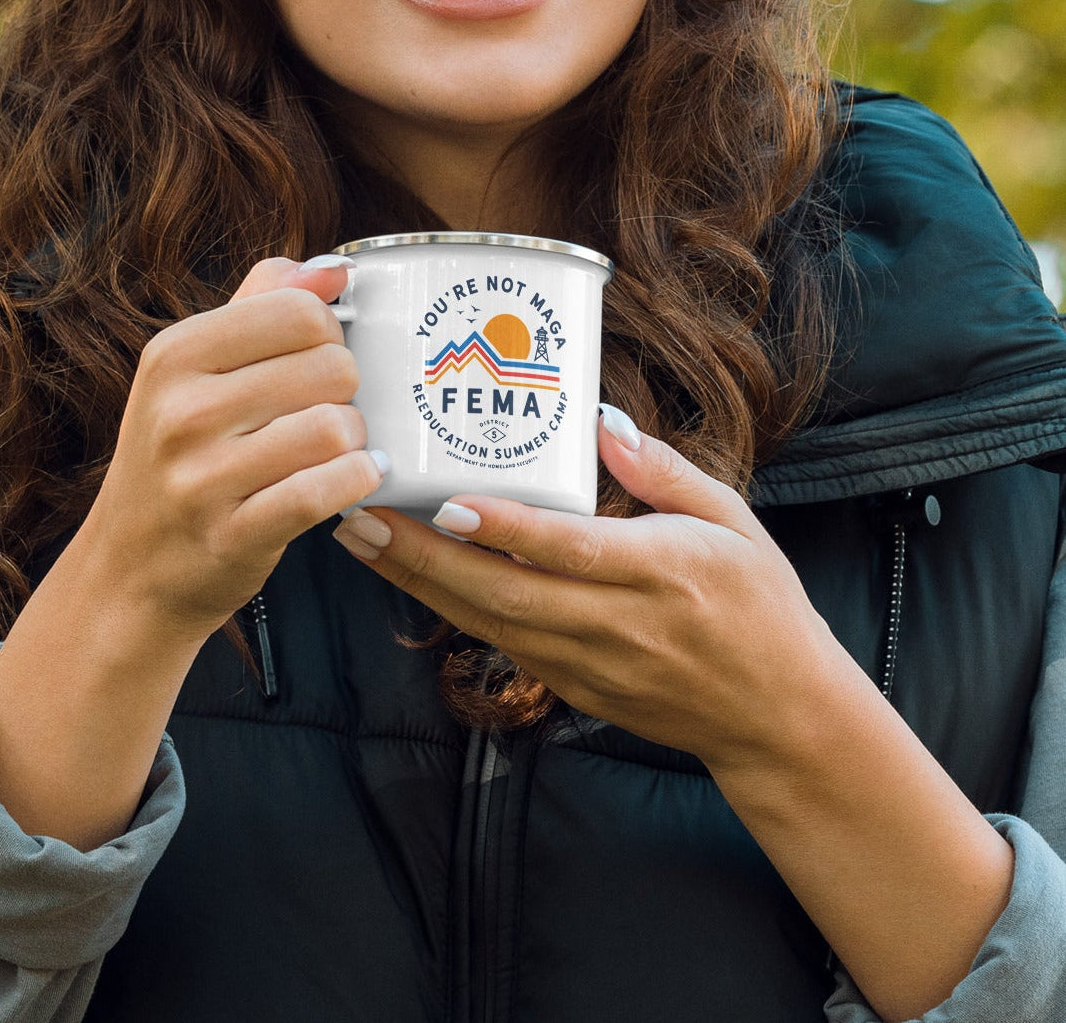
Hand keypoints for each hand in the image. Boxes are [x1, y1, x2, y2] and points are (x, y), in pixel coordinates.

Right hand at [77, 255, 385, 641]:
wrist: (132, 571)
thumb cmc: (180, 459)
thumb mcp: (194, 372)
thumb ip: (262, 305)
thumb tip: (333, 268)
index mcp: (174, 355)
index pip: (299, 311)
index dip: (330, 334)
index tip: (317, 359)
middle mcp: (181, 411)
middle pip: (330, 366)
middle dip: (347, 390)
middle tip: (327, 410)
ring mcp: (202, 478)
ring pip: (334, 427)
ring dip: (355, 440)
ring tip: (339, 449)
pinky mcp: (234, 535)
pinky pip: (326, 490)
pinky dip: (357, 481)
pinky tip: (355, 478)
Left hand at [332, 404, 837, 769]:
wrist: (777, 717)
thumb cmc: (761, 607)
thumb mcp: (735, 522)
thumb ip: (665, 470)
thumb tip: (600, 422)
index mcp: (662, 572)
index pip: (569, 549)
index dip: (505, 528)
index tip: (445, 500)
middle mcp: (618, 624)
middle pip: (505, 593)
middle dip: (424, 557)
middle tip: (361, 515)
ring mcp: (591, 666)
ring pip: (490, 624)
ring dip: (421, 584)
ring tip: (364, 540)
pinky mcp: (576, 691)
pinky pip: (505, 646)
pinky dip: (454, 611)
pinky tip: (414, 577)